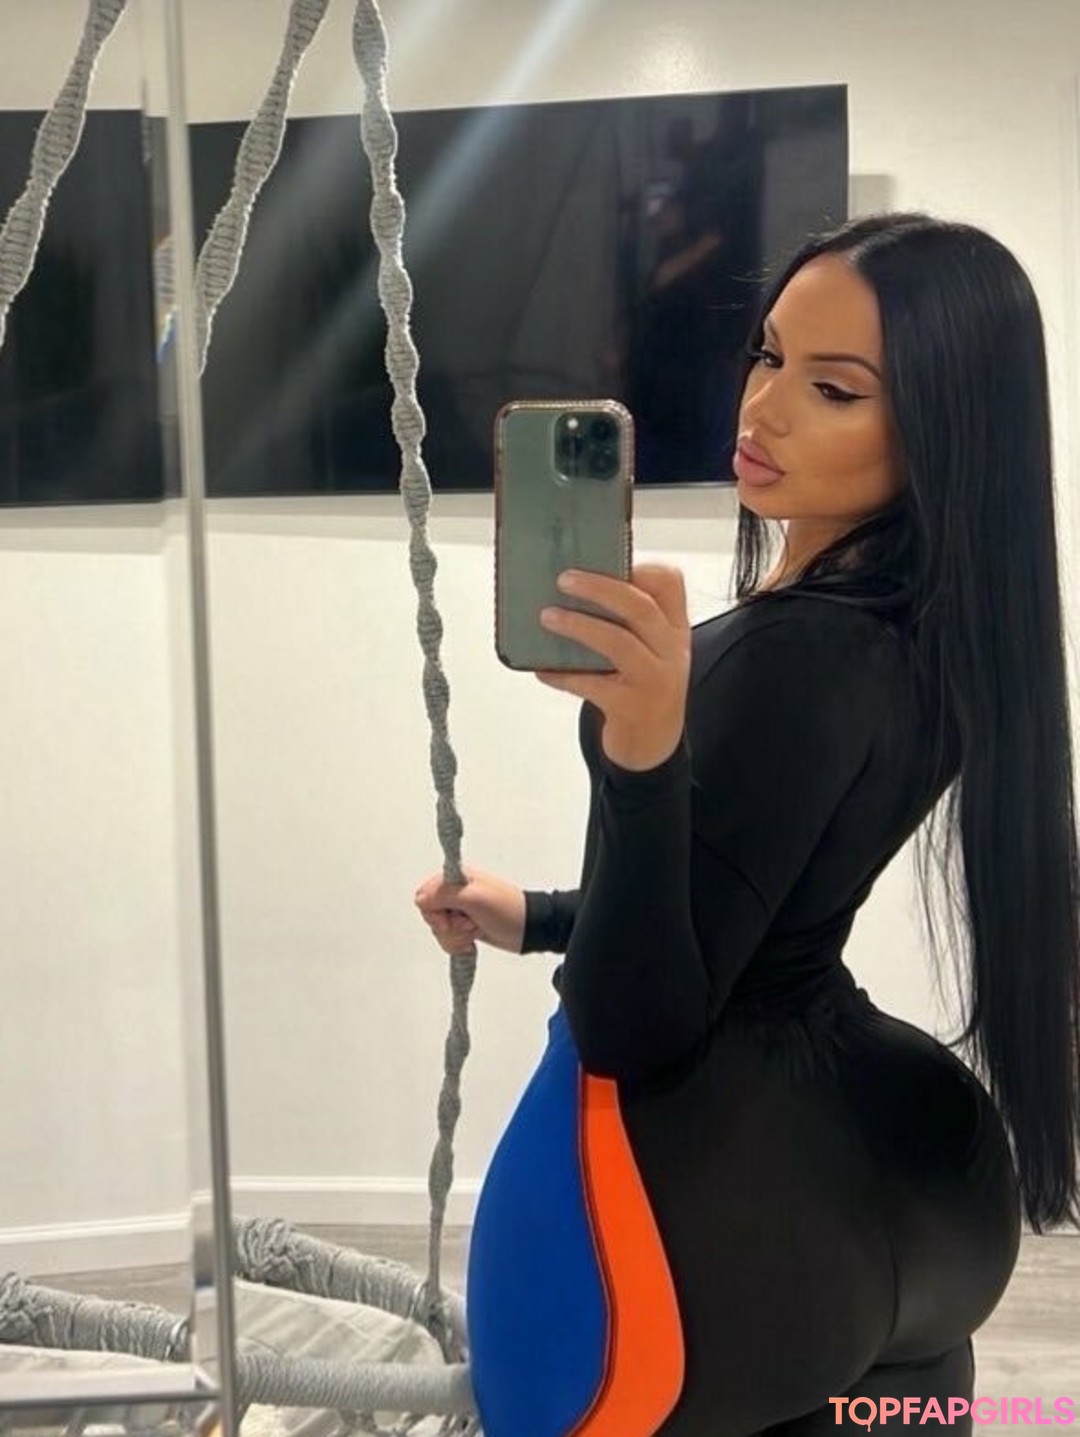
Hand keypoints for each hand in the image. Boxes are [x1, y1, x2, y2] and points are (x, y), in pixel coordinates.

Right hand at [413, 865, 527, 955]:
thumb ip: (443, 895)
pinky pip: (447, 939)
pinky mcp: (464, 926)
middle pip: (430, 915)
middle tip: (469, 922)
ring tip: (476, 929)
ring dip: (456, 936)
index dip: (434, 911)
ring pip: (439, 930)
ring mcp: (460, 911)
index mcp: (456, 878)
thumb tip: (419, 899)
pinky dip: (458, 944)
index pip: (424, 895)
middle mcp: (455, 892)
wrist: (529, 929)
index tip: (449, 918)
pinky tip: (473, 941)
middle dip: (448, 926)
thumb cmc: (507, 910)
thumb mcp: (474, 898)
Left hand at [536, 564, 690, 771]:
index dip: (641, 568)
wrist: (654, 745)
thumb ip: (627, 622)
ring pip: (619, 643)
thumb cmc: (643, 688)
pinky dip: (564, 676)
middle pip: (640, 608)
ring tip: (548, 617)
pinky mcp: (632, 707)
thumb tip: (570, 591)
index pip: (669, 584)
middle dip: (600, 589)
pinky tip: (542, 669)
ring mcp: (654, 680)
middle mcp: (670, 651)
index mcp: (673, 629)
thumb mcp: (650, 651)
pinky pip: (593, 685)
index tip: (609, 560)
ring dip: (580, 626)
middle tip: (564, 580)